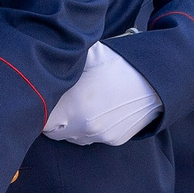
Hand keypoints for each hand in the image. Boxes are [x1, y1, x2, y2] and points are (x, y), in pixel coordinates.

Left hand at [44, 41, 164, 144]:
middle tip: (57, 101)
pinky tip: (97, 109)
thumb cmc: (119, 64)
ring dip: (70, 124)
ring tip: (79, 104)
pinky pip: (92, 138)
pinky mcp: (113, 140)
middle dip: (51, 119)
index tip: (41, 98)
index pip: (40, 120)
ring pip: (73, 136)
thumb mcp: (90, 55)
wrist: (155, 80)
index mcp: (72, 106)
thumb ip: (65, 59)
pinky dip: (89, 128)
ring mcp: (99, 136)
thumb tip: (45, 52)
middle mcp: (83, 126)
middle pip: (53, 132)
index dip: (38, 108)